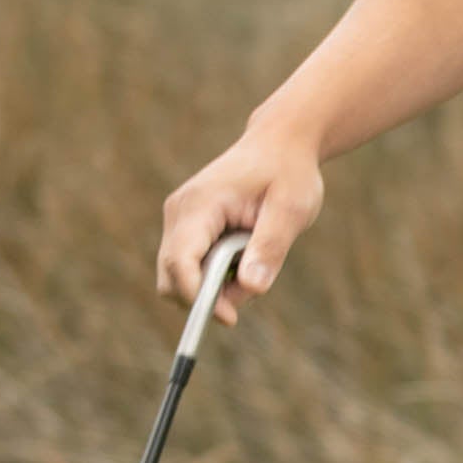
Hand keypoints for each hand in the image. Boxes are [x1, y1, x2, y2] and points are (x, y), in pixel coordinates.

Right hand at [156, 125, 323, 326]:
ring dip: (218, 284)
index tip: (229, 317)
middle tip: (254, 287)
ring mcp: (180, 220)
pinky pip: (193, 266)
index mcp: (200, 204)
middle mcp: (179, 212)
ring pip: (181, 276)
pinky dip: (218, 274)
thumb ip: (270, 247)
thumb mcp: (291, 209)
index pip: (180, 261)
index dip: (197, 296)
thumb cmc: (289, 173)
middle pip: (171, 276)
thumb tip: (252, 289)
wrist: (280, 145)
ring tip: (259, 258)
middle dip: (207, 296)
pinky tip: (249, 252)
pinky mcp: (188, 228)